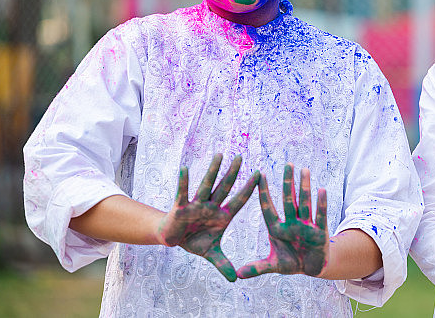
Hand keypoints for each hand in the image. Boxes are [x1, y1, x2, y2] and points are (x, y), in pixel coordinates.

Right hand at [157, 153, 258, 281]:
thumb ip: (223, 263)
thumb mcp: (211, 253)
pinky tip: (186, 168)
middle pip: (224, 187)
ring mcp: (197, 205)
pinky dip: (184, 182)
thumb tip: (235, 279)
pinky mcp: (181, 207)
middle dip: (232, 173)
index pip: (238, 201)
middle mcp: (211, 206)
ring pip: (207, 185)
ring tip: (220, 155)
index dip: (249, 189)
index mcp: (222, 216)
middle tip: (241, 157)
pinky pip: (183, 192)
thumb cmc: (195, 240)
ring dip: (213, 171)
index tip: (260, 174)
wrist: (174, 238)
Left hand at [237, 164, 328, 278]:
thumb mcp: (274, 265)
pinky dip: (320, 204)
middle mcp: (291, 223)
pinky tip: (321, 190)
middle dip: (288, 183)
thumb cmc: (291, 262)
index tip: (260, 175)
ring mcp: (306, 226)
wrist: (312, 267)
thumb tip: (237, 275)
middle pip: (289, 200)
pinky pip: (320, 216)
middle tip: (288, 164)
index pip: (268, 208)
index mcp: (277, 229)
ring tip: (304, 170)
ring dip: (304, 188)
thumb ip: (257, 267)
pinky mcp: (320, 232)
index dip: (264, 193)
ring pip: (304, 204)